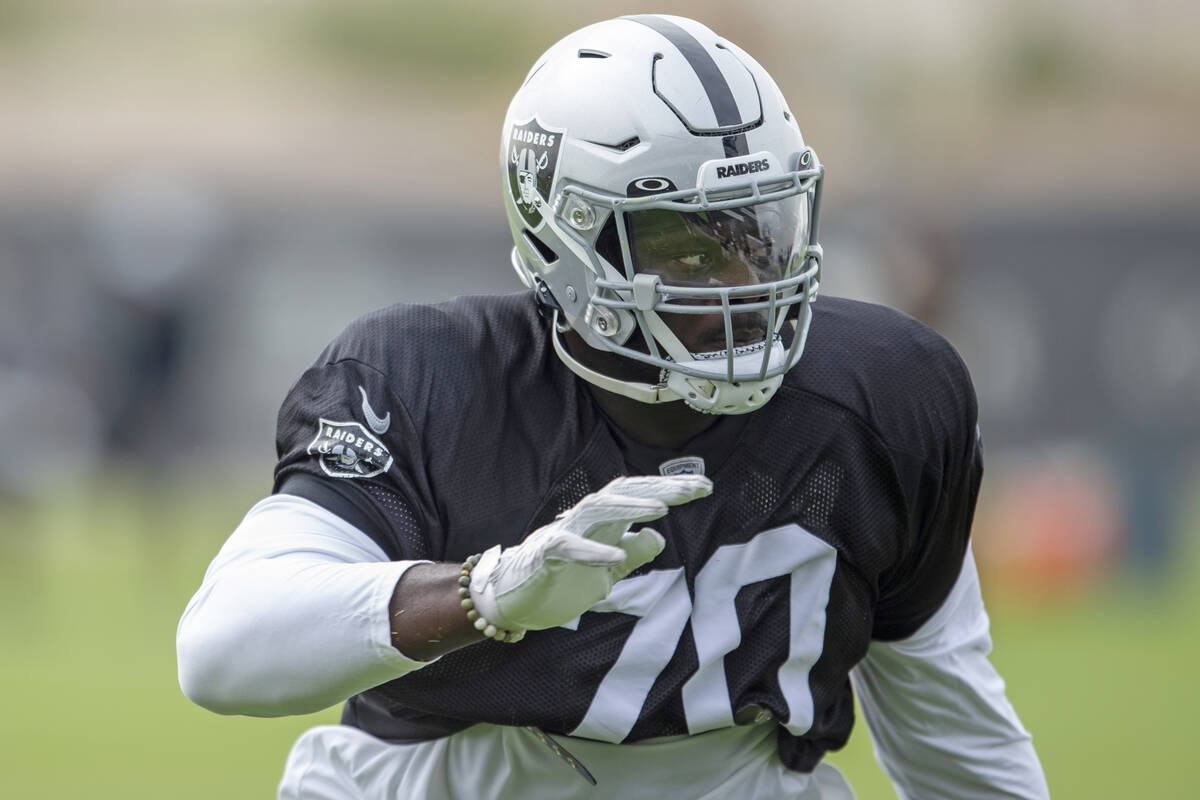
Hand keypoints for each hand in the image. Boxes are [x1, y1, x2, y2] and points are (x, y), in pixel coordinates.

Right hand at [469, 475, 711, 632]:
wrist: (512, 600)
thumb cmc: (558, 581)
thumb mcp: (606, 572)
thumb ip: (631, 554)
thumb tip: (658, 537)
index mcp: (601, 523)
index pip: (638, 496)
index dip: (670, 489)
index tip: (704, 487)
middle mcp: (584, 521)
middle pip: (623, 493)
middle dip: (659, 489)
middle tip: (696, 488)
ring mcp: (562, 533)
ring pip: (597, 510)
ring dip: (629, 509)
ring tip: (662, 510)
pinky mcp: (543, 555)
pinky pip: (567, 548)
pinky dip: (591, 551)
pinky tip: (615, 556)